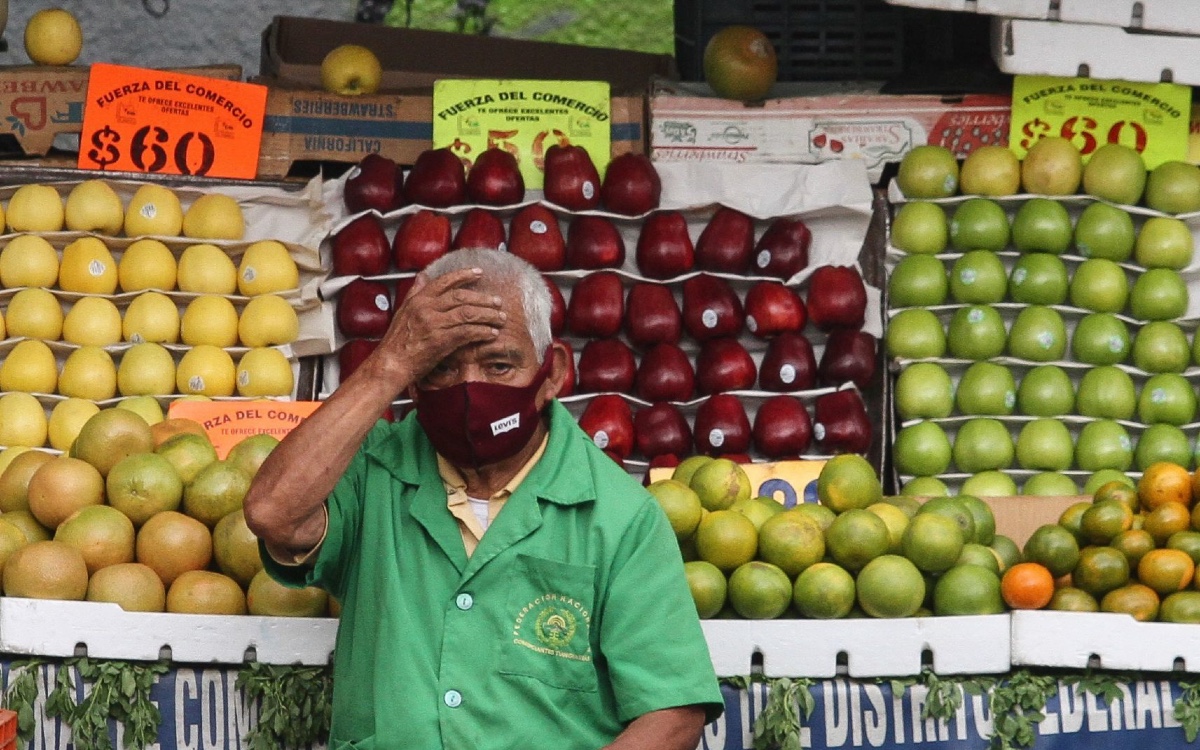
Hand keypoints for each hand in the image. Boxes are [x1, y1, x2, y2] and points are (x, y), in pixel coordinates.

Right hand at [373, 267, 506, 385]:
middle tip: (497, 301)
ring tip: (500, 318)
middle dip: (483, 298)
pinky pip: (467, 331)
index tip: (479, 273)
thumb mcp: (403, 311)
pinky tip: (490, 333)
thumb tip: (423, 276)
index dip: (464, 275)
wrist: (391, 364)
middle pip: (462, 297)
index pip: (445, 281)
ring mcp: (434, 323)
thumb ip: (415, 293)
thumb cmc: (397, 342)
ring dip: (487, 315)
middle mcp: (426, 308)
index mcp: (419, 300)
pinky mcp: (441, 340)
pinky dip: (482, 331)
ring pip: (468, 313)